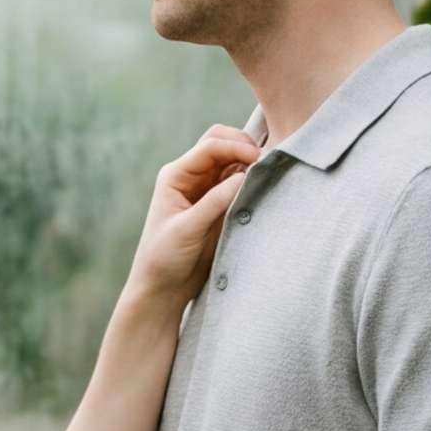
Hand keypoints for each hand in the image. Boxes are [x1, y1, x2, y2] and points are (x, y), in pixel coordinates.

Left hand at [126, 125, 258, 309]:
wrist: (163, 287)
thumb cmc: (164, 258)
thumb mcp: (187, 229)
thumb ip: (214, 202)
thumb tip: (245, 176)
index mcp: (176, 175)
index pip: (210, 147)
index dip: (235, 147)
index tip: (258, 159)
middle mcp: (190, 177)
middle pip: (221, 143)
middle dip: (243, 146)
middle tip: (265, 161)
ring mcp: (205, 189)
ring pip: (232, 161)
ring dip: (249, 162)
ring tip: (267, 173)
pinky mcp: (218, 204)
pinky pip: (237, 181)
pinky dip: (250, 179)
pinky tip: (262, 186)